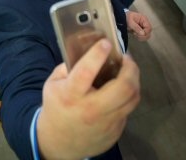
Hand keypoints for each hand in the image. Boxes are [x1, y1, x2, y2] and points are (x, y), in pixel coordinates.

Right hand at [37, 39, 139, 159]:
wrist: (59, 143)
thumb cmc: (56, 107)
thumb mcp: (52, 84)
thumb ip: (68, 67)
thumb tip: (88, 49)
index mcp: (71, 95)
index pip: (86, 71)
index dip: (98, 54)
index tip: (106, 43)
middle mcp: (91, 109)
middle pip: (123, 87)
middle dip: (130, 68)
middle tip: (126, 58)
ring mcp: (106, 123)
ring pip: (132, 98)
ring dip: (134, 80)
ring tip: (128, 70)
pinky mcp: (116, 132)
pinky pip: (127, 109)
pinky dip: (127, 96)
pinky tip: (121, 89)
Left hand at [126, 11, 151, 40]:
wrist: (121, 18)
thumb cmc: (126, 18)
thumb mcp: (130, 22)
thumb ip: (136, 27)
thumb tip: (143, 34)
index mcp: (144, 19)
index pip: (149, 28)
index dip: (145, 32)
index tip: (138, 33)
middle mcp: (145, 24)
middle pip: (148, 32)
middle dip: (142, 35)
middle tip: (135, 34)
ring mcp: (143, 27)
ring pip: (146, 35)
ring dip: (140, 37)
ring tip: (134, 34)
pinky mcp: (140, 31)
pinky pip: (143, 36)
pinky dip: (139, 37)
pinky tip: (134, 34)